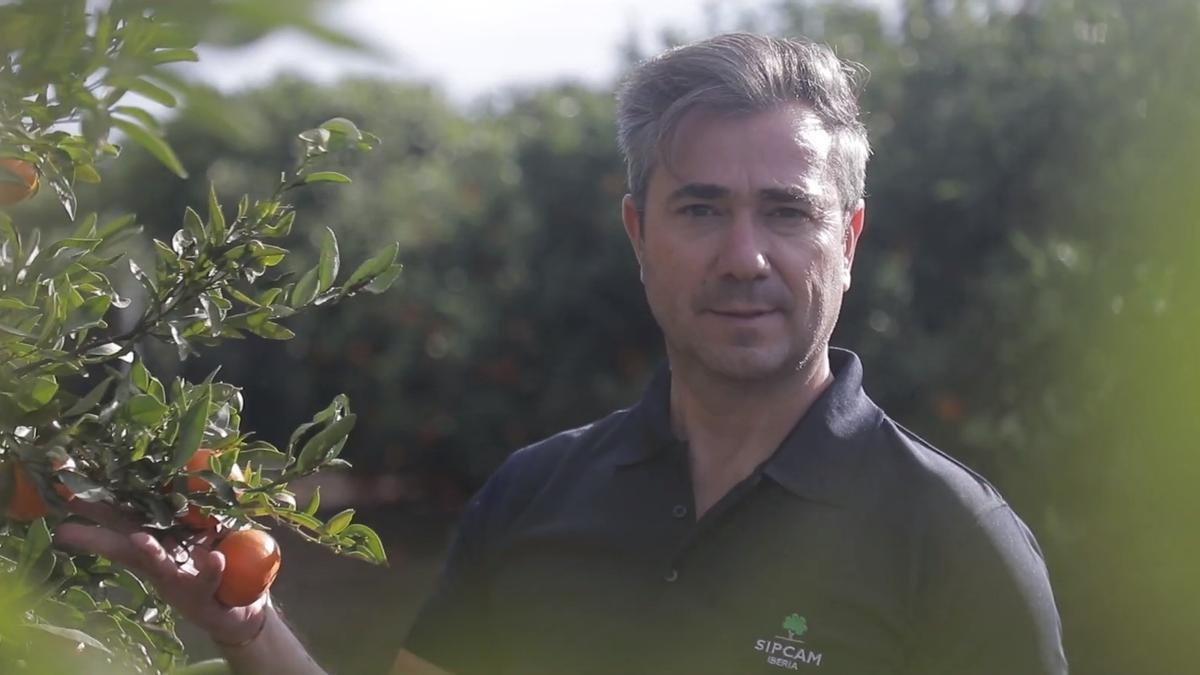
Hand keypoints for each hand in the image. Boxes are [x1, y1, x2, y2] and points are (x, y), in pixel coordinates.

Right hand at [53, 499, 267, 646]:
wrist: (241, 605)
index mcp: (156, 539)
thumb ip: (200, 498)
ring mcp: (179, 581)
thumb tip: (195, 457)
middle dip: (96, 537)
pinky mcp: (203, 596)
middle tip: (65, 529)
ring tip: (139, 540)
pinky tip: (216, 558)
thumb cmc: (219, 556)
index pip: (123, 519)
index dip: (99, 507)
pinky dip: (210, 570)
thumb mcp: (210, 522)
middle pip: (124, 546)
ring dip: (148, 553)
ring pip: (159, 567)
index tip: (70, 493)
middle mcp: (159, 562)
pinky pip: (208, 581)